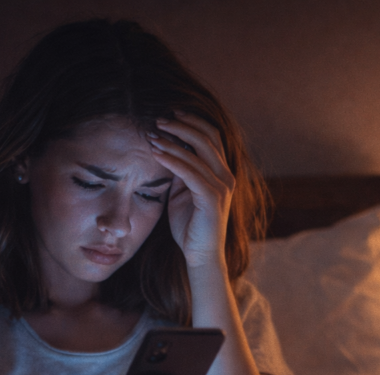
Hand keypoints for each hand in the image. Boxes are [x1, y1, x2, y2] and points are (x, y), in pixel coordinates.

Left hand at [148, 112, 234, 268]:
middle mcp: (226, 176)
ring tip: (153, 135)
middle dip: (182, 125)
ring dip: (172, 141)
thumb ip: (181, 171)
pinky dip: (172, 160)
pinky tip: (157, 153)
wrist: (200, 255)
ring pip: (197, 153)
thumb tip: (167, 148)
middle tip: (159, 119)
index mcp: (221, 172)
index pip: (211, 136)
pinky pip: (190, 172)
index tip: (170, 114)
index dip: (193, 121)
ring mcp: (221, 187)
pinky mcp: (211, 198)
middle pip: (207, 138)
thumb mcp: (183, 191)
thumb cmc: (190, 225)